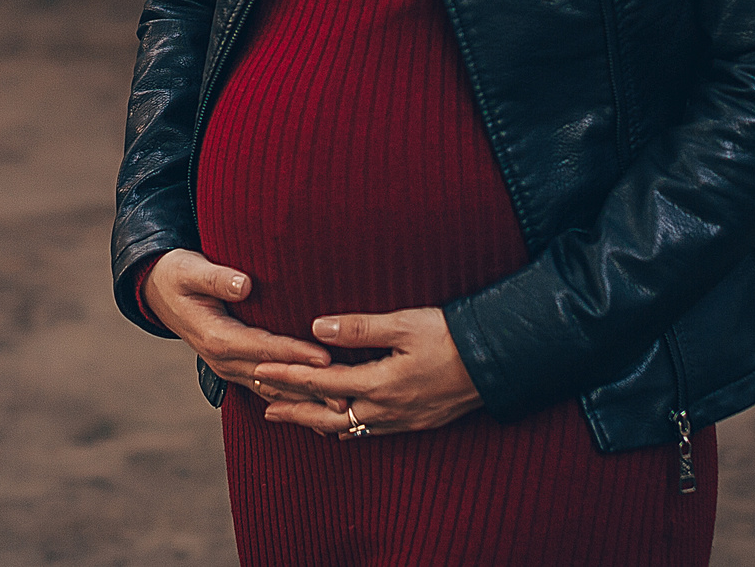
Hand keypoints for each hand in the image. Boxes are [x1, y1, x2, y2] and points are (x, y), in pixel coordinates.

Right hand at [142, 249, 332, 403]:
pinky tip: (317, 410)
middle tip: (347, 395)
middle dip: (310, 386)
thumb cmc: (178, 274)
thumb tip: (244, 284)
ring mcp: (230, 368)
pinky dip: (293, 398)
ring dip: (306, 398)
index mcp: (216, 338)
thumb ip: (217, 277)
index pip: (263, 348)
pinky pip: (268, 388)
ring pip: (274, 389)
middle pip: (274, 377)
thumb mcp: (190, 269)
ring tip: (341, 407)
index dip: (294, 354)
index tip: (324, 358)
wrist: (159, 292)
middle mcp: (224, 360)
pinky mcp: (237, 368)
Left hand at [252, 308, 483, 438]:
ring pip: (346, 427)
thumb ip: (359, 327)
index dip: (287, 376)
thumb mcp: (405, 324)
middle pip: (326, 415)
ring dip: (315, 420)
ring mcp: (400, 420)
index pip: (320, 383)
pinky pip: (368, 431)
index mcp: (380, 384)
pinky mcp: (413, 423)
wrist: (496, 362)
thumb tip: (317, 326)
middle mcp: (386, 410)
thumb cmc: (451, 337)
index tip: (258, 370)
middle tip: (263, 404)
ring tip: (291, 414)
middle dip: (292, 409)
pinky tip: (337, 422)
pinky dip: (343, 426)